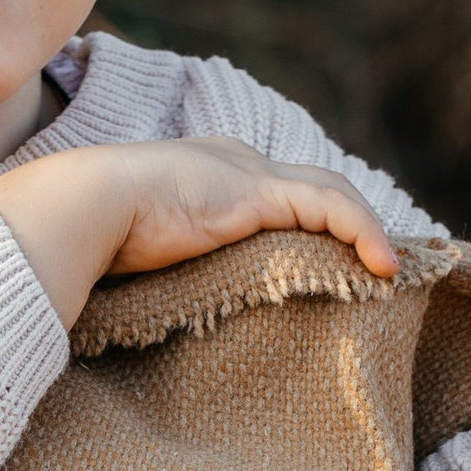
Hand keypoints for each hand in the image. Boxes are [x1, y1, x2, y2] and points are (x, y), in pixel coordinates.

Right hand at [0, 136, 399, 331]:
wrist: (82, 210)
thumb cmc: (93, 238)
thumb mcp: (142, 250)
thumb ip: (168, 263)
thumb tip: (154, 309)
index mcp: (207, 171)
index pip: (277, 189)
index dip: (313, 221)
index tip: (337, 260)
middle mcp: (235, 161)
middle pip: (315, 185)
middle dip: (351, 219)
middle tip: (376, 264)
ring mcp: (249, 172)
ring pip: (333, 193)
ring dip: (366, 232)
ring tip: (388, 273)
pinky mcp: (260, 193)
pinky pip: (331, 209)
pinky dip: (363, 234)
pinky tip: (382, 270)